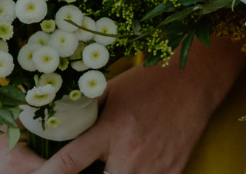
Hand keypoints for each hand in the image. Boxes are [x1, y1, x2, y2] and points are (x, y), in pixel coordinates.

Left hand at [33, 40, 245, 173]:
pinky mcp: (172, 172)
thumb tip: (50, 125)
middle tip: (91, 164)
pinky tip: (135, 163)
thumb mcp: (110, 92)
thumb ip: (83, 115)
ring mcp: (154, 166)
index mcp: (111, 129)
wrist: (195, 81)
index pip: (68, 163)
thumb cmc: (148, 82)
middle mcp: (131, 152)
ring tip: (113, 162)